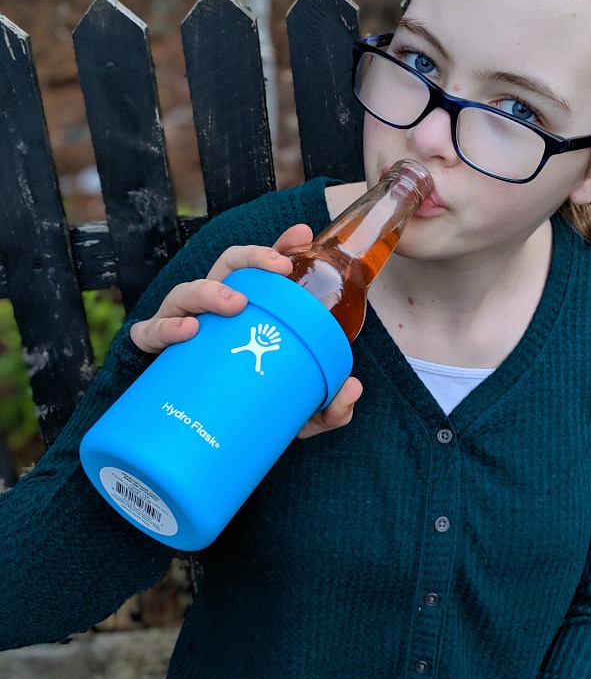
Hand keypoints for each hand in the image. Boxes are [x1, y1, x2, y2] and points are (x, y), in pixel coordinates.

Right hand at [130, 223, 362, 436]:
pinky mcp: (157, 353)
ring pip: (187, 292)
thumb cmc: (252, 409)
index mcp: (247, 310)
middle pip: (227, 266)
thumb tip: (352, 388)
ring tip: (234, 304)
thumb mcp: (296, 412)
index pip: (260, 268)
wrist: (202, 442)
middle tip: (280, 269)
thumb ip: (328, 407)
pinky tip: (186, 332)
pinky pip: (150, 333)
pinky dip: (164, 329)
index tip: (302, 236)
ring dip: (209, 291)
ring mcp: (182, 326)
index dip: (277, 246)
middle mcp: (214, 310)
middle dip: (252, 258)